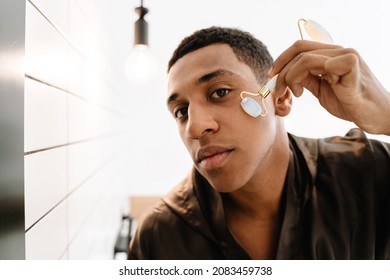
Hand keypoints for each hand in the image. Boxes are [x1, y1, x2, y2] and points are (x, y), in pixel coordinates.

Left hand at [269, 40, 389, 134]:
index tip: (271, 75)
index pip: (300, 47)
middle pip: (299, 51)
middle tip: (278, 92)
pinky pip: (326, 64)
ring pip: (307, 58)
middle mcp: (338, 52)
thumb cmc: (351, 103)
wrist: (376, 116)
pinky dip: (312, 77)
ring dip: (292, 77)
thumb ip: (308, 81)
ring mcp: (346, 57)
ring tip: (297, 94)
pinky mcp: (353, 66)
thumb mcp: (322, 91)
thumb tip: (288, 77)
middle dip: (282, 73)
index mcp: (331, 55)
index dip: (282, 59)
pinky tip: (315, 91)